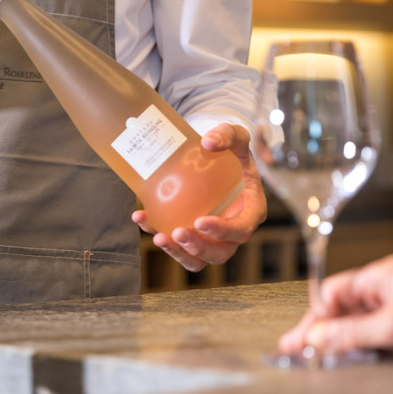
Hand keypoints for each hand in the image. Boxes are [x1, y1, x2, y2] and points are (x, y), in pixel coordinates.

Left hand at [132, 123, 266, 270]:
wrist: (215, 158)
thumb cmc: (231, 151)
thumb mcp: (236, 136)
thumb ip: (228, 134)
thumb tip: (208, 141)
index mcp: (250, 210)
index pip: (241, 229)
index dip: (223, 231)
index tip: (200, 221)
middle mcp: (233, 230)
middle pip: (220, 253)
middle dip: (198, 248)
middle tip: (177, 232)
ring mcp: (212, 237)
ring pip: (198, 259)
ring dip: (178, 253)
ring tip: (158, 237)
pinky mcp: (192, 235)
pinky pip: (178, 245)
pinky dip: (160, 236)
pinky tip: (141, 217)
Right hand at [278, 254, 392, 360]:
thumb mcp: (391, 325)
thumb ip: (350, 332)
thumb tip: (316, 337)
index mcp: (378, 277)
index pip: (333, 293)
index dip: (315, 316)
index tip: (301, 338)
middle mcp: (384, 291)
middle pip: (341, 310)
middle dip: (320, 330)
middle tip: (298, 350)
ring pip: (355, 325)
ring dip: (338, 341)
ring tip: (317, 357)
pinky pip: (372, 338)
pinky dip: (358, 348)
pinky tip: (347, 358)